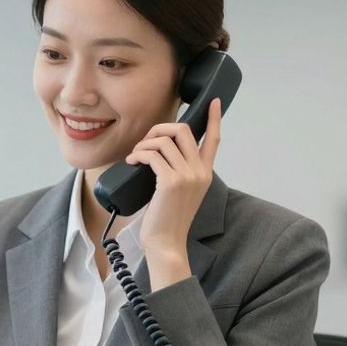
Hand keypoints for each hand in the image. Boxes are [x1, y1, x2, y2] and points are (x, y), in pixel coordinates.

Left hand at [124, 98, 222, 272]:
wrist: (166, 243)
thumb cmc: (167, 220)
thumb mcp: (179, 193)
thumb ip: (177, 172)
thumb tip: (158, 152)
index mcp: (205, 174)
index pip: (214, 140)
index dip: (214, 119)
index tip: (214, 102)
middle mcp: (199, 172)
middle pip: (183, 130)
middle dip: (159, 128)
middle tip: (145, 142)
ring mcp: (187, 176)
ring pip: (164, 140)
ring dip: (144, 143)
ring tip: (135, 156)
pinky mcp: (171, 181)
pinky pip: (152, 154)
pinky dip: (138, 154)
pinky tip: (132, 161)